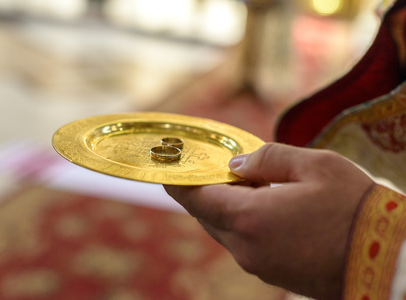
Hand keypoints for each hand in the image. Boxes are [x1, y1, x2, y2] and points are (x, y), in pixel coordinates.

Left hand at [164, 143, 373, 299]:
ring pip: (223, 230)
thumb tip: (236, 166)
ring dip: (221, 206)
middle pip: (206, 215)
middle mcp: (245, 246)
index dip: (178, 182)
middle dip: (201, 191)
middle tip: (203, 169)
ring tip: (235, 183)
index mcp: (250, 217)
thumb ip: (268, 159)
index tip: (164, 170)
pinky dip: (238, 222)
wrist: (387, 259)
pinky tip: (256, 206)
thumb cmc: (354, 207)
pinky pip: (241, 243)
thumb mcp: (315, 165)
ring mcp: (257, 264)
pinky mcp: (270, 273)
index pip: (197, 198)